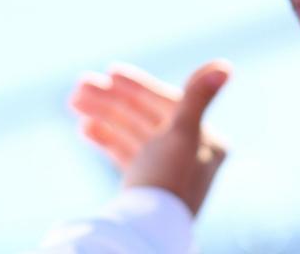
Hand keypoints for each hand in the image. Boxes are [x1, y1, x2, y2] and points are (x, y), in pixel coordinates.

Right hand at [71, 61, 230, 215]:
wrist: (147, 233)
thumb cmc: (168, 181)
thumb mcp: (182, 134)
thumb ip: (197, 96)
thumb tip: (225, 65)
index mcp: (206, 141)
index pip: (168, 104)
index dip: (139, 86)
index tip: (111, 72)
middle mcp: (190, 154)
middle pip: (145, 117)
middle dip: (112, 100)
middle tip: (79, 86)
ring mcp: (167, 171)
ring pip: (132, 133)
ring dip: (103, 114)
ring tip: (73, 101)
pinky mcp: (147, 187)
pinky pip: (126, 155)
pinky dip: (106, 139)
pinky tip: (84, 128)